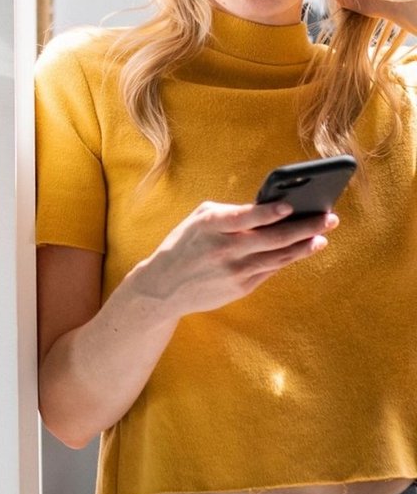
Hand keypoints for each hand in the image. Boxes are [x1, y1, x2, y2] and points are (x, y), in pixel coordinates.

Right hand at [127, 200, 336, 320]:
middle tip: (328, 218)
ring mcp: (235, 270)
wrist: (164, 286)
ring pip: (279, 256)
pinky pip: (272, 270)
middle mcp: (224, 249)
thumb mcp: (198, 221)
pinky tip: (303, 249)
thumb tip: (270, 209)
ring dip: (305, 245)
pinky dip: (289, 258)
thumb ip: (230, 213)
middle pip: (274, 238)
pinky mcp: (241, 287)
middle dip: (306, 227)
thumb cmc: (184, 245)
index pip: (245, 217)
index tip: (291, 205)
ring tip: (322, 236)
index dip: (269, 212)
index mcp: (210, 226)